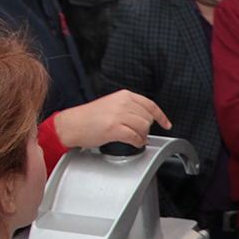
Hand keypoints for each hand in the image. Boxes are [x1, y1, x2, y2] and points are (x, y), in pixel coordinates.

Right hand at [53, 91, 170, 149]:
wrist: (71, 124)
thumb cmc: (88, 117)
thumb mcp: (111, 105)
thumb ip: (128, 109)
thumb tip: (144, 120)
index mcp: (123, 95)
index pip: (150, 105)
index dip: (161, 116)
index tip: (166, 124)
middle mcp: (122, 103)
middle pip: (148, 118)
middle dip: (146, 129)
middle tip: (137, 133)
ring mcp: (118, 115)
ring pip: (144, 128)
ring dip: (142, 137)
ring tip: (134, 138)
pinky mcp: (114, 128)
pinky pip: (135, 137)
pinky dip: (137, 142)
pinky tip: (133, 143)